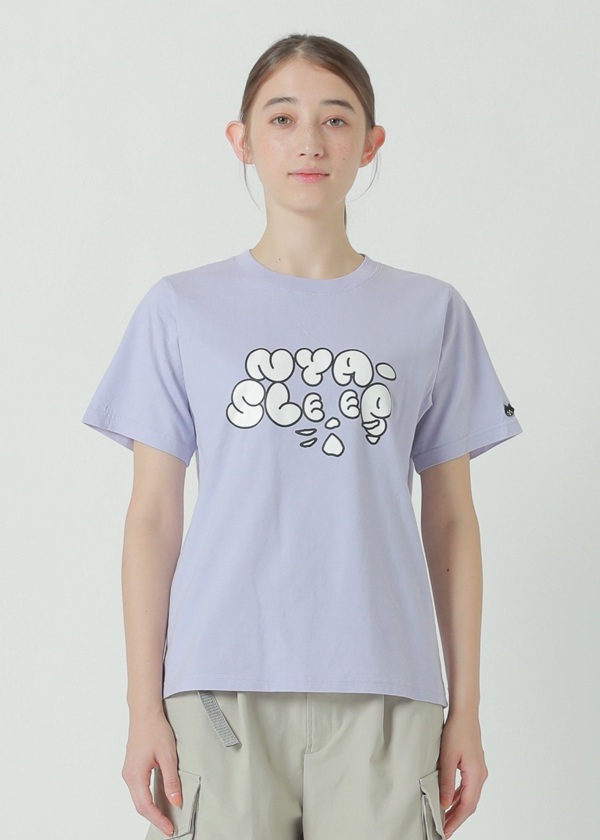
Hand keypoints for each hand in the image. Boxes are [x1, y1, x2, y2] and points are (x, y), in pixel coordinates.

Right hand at [121, 707, 182, 835]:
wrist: (144, 712)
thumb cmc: (155, 729)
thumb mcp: (168, 756)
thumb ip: (171, 781)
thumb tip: (176, 802)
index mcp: (136, 775)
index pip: (146, 806)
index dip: (158, 820)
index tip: (169, 829)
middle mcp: (128, 776)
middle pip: (140, 806)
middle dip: (155, 818)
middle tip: (169, 827)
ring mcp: (129, 772)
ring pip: (138, 798)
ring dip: (151, 809)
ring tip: (166, 817)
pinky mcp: (132, 768)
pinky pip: (138, 790)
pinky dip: (147, 799)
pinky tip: (158, 801)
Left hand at [437, 710, 488, 837]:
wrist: (465, 713)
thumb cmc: (456, 731)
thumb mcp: (447, 757)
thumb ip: (446, 782)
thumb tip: (444, 804)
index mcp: (475, 776)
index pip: (466, 806)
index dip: (456, 821)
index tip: (445, 832)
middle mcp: (480, 776)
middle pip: (469, 804)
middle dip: (457, 818)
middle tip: (444, 830)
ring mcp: (478, 771)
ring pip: (469, 796)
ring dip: (457, 808)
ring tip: (445, 819)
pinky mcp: (474, 765)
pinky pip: (467, 787)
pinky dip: (459, 796)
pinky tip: (450, 799)